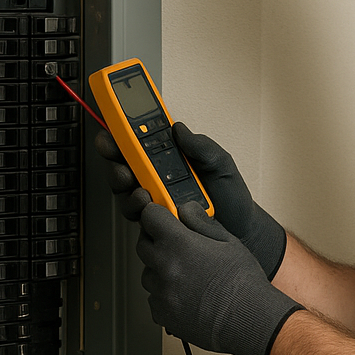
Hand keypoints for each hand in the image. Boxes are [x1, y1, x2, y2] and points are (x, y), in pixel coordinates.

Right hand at [95, 124, 287, 278]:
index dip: (122, 131)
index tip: (112, 125)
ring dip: (123, 183)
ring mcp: (154, 199)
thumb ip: (202, 146)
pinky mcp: (155, 220)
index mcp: (169, 158)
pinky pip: (136, 213)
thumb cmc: (231, 195)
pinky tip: (148, 203)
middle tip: (115, 154)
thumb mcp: (221, 163)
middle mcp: (156, 177)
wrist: (241, 228)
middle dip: (113, 156)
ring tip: (137, 183)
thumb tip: (179, 129)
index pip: (140, 141)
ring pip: (124, 189)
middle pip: (123, 163)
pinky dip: (136, 207)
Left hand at [135, 201, 301, 354]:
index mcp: (179, 244)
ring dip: (159, 268)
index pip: (149, 217)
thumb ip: (201, 222)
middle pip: (143, 244)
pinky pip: (153, 297)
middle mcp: (165, 267)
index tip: (163, 217)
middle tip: (177, 245)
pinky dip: (164, 293)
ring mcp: (161, 293)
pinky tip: (186, 293)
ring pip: (147, 272)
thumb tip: (186, 209)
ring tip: (186, 274)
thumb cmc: (243, 283)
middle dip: (156, 240)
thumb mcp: (228, 242)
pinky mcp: (162, 313)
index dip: (157, 214)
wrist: (250, 321)